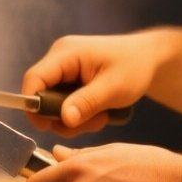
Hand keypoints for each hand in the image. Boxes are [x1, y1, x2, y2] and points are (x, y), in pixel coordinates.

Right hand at [21, 31, 165, 136]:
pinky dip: (78, 114)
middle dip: (63, 116)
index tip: (46, 128)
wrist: (148, 58)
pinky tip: (98, 112)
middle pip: (41, 95)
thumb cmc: (135, 66)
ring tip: (100, 116)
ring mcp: (63, 69)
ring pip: (52, 103)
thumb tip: (64, 120)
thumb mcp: (114, 88)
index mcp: (66, 53)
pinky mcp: (69, 79)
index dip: (33, 105)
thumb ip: (87, 103)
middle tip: (90, 123)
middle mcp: (59, 58)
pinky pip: (62, 102)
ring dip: (74, 118)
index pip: (34, 79)